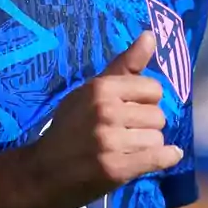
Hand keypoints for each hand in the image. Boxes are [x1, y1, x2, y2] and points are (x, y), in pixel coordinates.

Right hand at [25, 31, 180, 207]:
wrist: (41, 173)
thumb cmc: (69, 128)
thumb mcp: (92, 91)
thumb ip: (125, 65)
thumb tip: (151, 34)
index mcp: (101, 88)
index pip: (153, 89)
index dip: (146, 101)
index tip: (132, 110)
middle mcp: (106, 111)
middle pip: (158, 115)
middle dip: (147, 126)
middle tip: (127, 133)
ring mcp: (110, 141)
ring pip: (158, 138)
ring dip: (149, 146)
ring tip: (129, 149)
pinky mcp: (115, 168)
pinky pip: (159, 158)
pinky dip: (166, 158)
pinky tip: (166, 157)